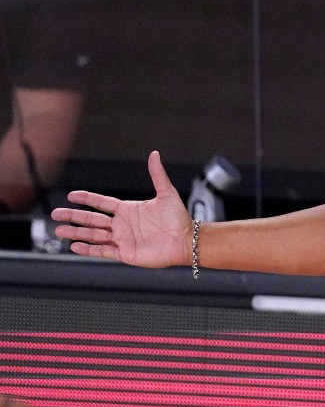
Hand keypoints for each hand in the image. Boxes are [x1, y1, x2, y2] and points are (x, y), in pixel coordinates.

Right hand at [51, 150, 191, 267]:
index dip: (86, 199)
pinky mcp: (125, 253)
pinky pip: (103, 251)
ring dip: (76, 233)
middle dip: (74, 217)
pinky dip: (89, 249)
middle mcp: (122, 225)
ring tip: (59, 230)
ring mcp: (122, 239)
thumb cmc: (179, 218)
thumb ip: (157, 174)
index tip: (71, 195)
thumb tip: (154, 154)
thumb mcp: (166, 194)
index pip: (102, 203)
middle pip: (92, 220)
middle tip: (56, 214)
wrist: (187, 241)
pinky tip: (75, 246)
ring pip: (93, 236)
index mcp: (128, 210)